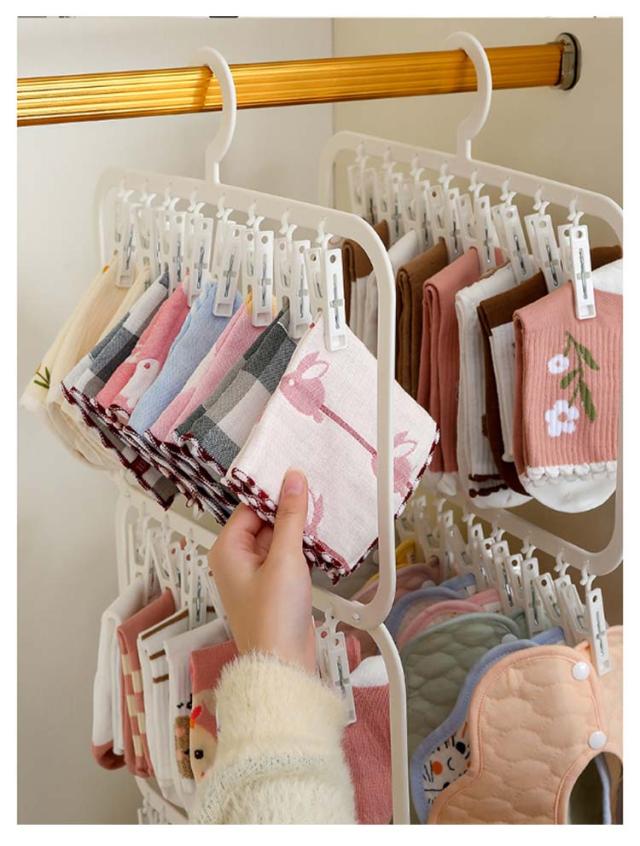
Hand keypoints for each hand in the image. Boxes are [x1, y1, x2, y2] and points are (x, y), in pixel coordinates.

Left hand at [208, 469, 315, 673]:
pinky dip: (304, 549)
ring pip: (279, 538)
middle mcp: (238, 560)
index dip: (274, 493)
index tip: (298, 478)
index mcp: (227, 550)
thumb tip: (292, 480)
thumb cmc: (272, 618)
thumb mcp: (284, 557)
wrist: (284, 663)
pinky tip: (322, 543)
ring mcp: (257, 574)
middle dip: (290, 511)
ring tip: (322, 517)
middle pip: (265, 521)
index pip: (250, 507)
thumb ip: (290, 516)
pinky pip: (288, 556)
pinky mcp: (276, 586)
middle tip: (315, 495)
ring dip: (300, 530)